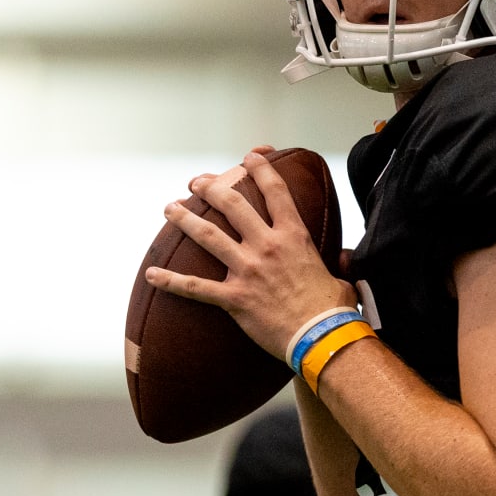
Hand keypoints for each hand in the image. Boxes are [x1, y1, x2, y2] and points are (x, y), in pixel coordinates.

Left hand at [144, 148, 355, 359]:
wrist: (323, 337)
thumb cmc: (334, 310)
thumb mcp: (341, 274)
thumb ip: (336, 260)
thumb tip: (343, 256)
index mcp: (293, 236)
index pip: (275, 191)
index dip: (259, 169)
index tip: (248, 157)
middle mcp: (267, 247)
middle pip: (233, 205)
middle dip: (211, 188)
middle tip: (197, 182)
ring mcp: (247, 270)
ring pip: (208, 236)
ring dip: (185, 219)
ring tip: (170, 208)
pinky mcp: (234, 298)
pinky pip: (195, 287)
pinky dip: (170, 281)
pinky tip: (151, 274)